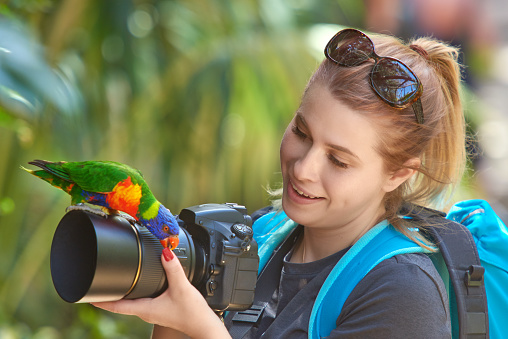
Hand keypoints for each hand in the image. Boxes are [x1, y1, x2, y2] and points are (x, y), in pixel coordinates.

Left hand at [91, 248, 230, 338]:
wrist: (203, 325)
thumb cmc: (192, 313)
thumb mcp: (182, 288)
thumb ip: (173, 269)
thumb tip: (164, 252)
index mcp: (145, 309)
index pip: (117, 306)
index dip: (101, 300)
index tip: (88, 294)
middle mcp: (146, 312)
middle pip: (120, 304)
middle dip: (108, 294)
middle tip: (97, 283)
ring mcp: (152, 311)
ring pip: (131, 302)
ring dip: (122, 293)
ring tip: (113, 282)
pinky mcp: (160, 308)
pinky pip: (142, 300)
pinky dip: (135, 292)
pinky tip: (139, 285)